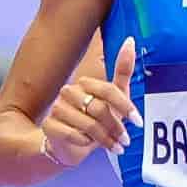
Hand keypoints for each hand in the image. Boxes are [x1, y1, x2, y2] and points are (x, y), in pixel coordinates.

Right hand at [35, 37, 135, 170]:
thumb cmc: (94, 117)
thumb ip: (122, 70)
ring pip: (88, 124)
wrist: (68, 143)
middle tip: (126, 139)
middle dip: (116, 126)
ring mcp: (57, 108)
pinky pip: (72, 135)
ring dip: (105, 139)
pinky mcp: (49, 125)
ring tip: (115, 146)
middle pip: (99, 109)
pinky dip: (85, 143)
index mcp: (85, 83)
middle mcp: (68, 92)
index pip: (108, 90)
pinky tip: (90, 146)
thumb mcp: (113, 96)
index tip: (137, 121)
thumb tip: (130, 39)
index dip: (125, 106)